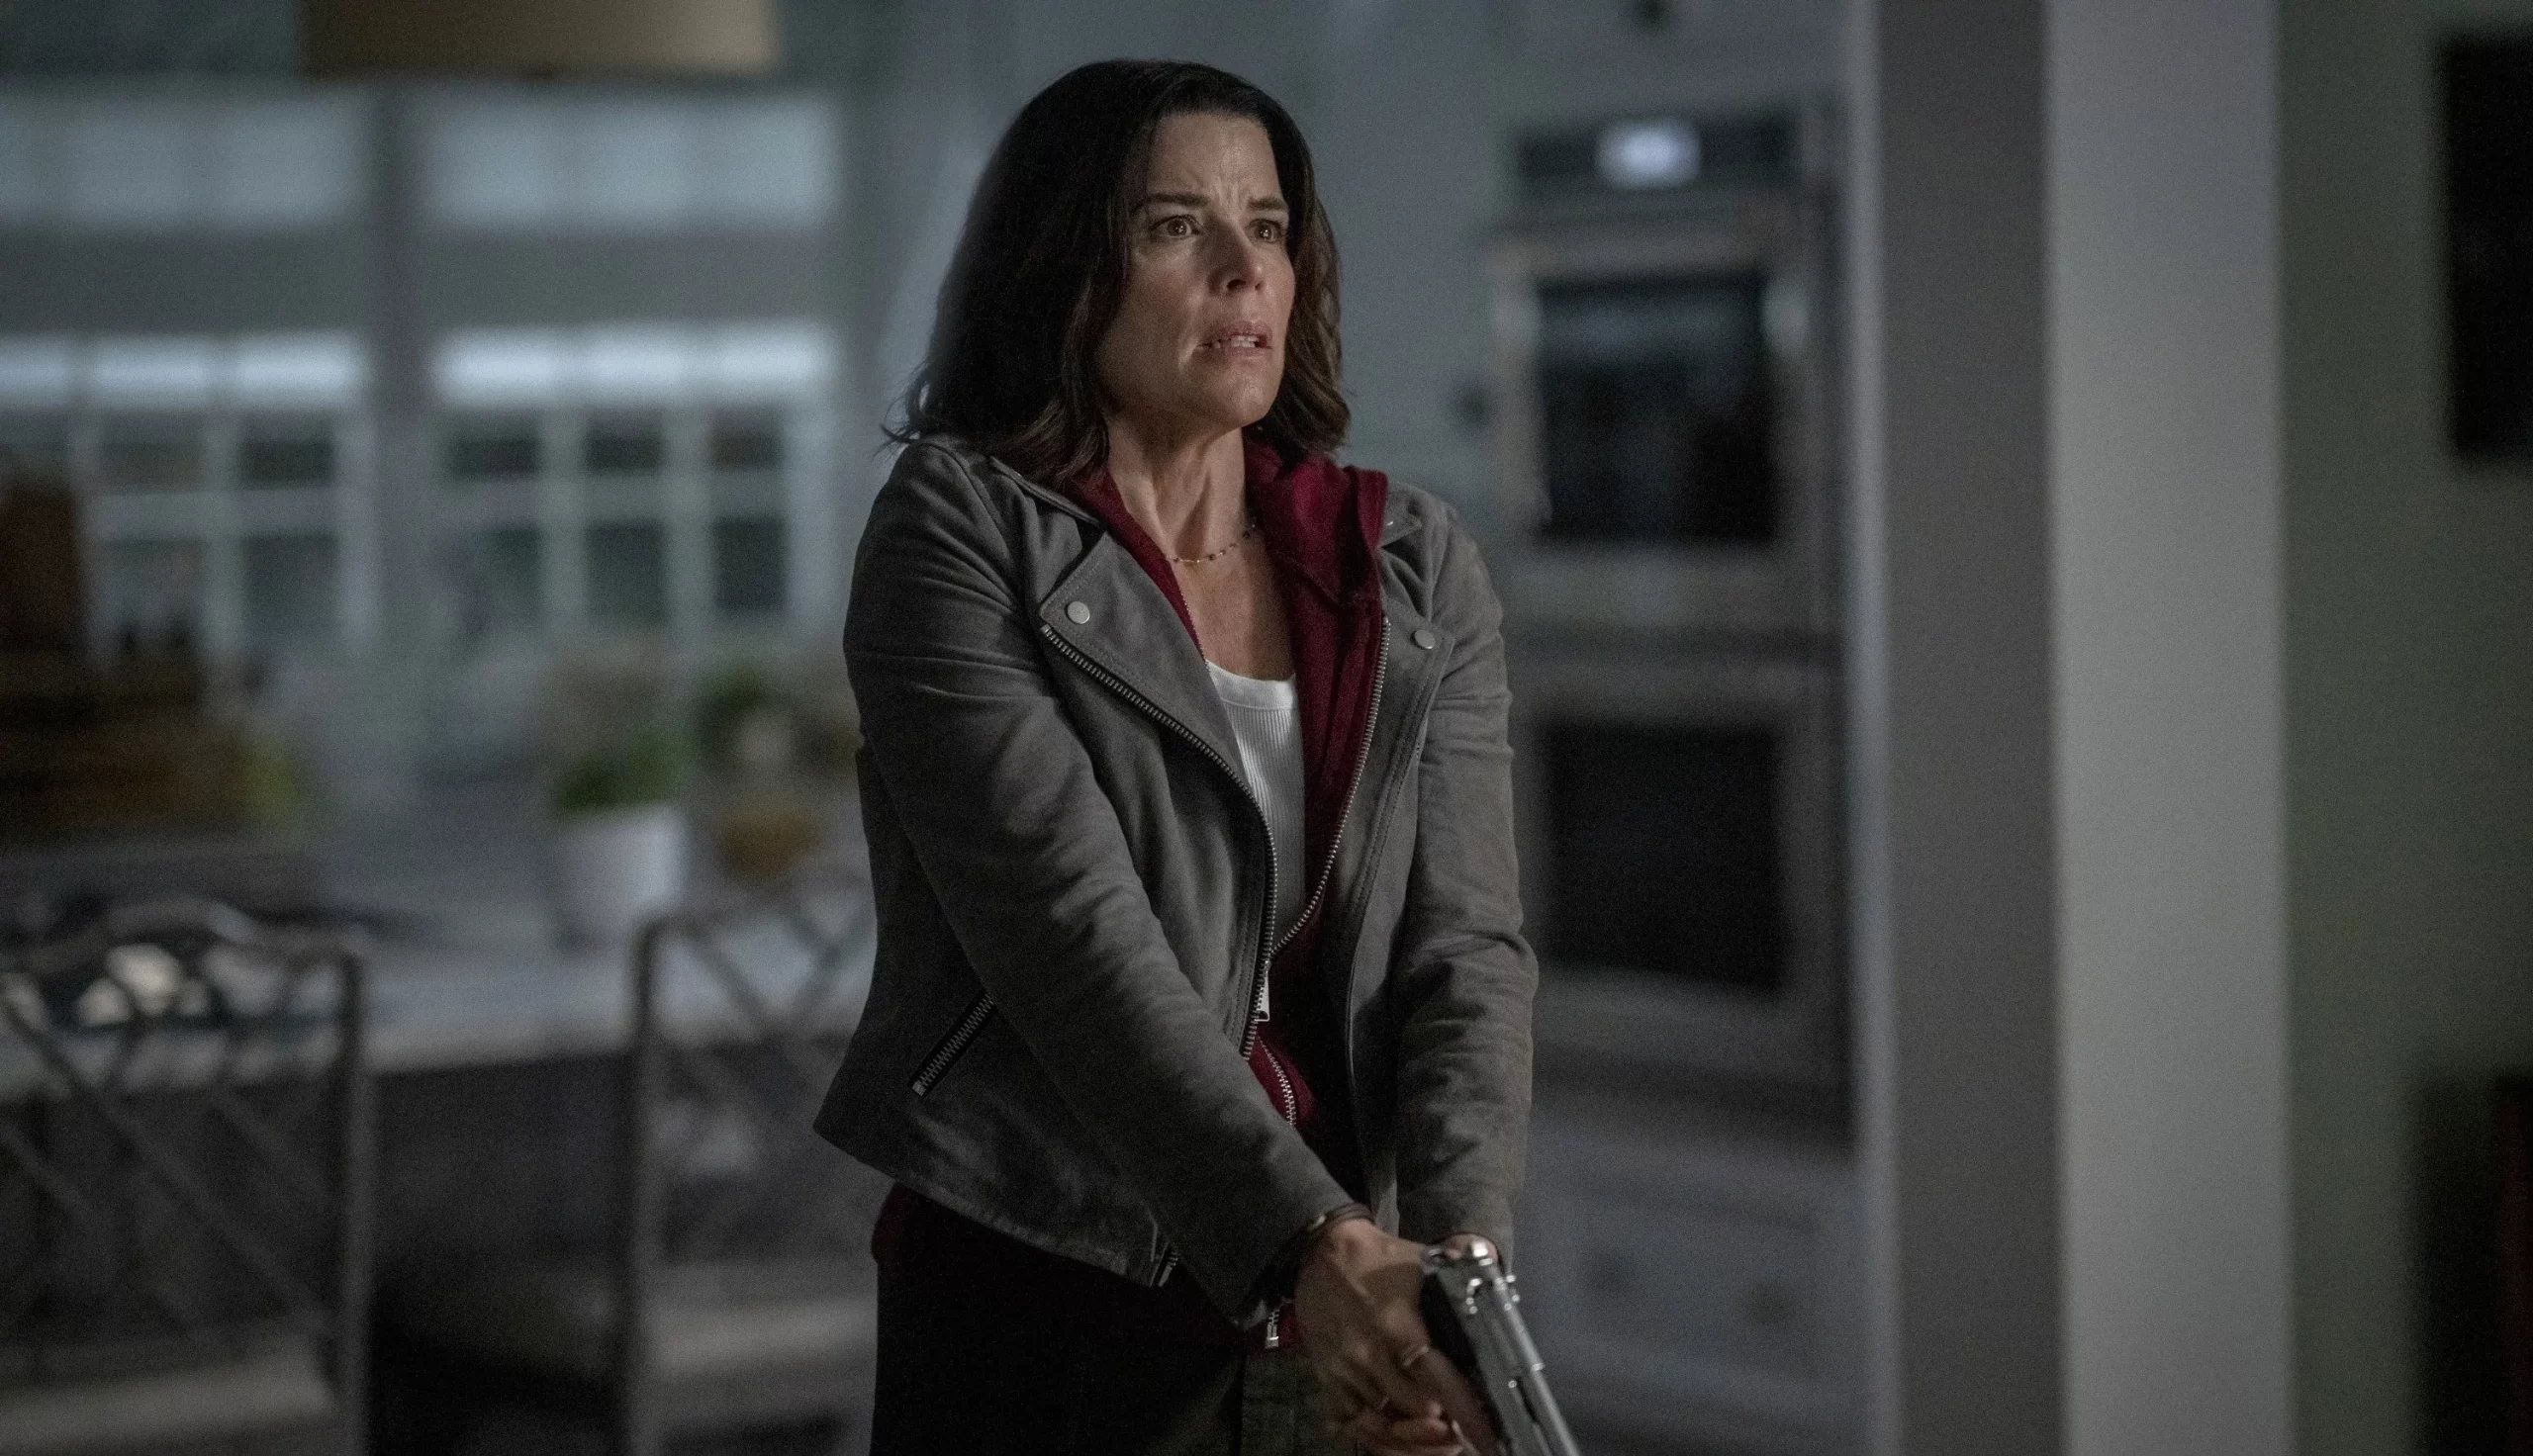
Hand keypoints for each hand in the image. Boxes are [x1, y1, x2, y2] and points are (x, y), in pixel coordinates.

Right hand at [1293, 1218, 1500, 1455]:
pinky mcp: (1326, 1379)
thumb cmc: (1376, 1258)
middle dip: (1441, 1428)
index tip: (1480, 1432)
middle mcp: (1367, 1354)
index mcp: (1395, 1324)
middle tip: (1465, 1434)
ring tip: (1440, 1443)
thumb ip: (1456, 1286)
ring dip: (1413, 1440)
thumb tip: (1494, 1301)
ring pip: (1380, 1426)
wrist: (1320, 1253)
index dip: (1459, 1409)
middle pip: (1409, 1412)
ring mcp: (1343, 1371)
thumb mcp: (1421, 1263)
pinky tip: (1401, 1441)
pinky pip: (1351, 1424)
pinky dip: (1377, 1438)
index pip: (1432, 1377)